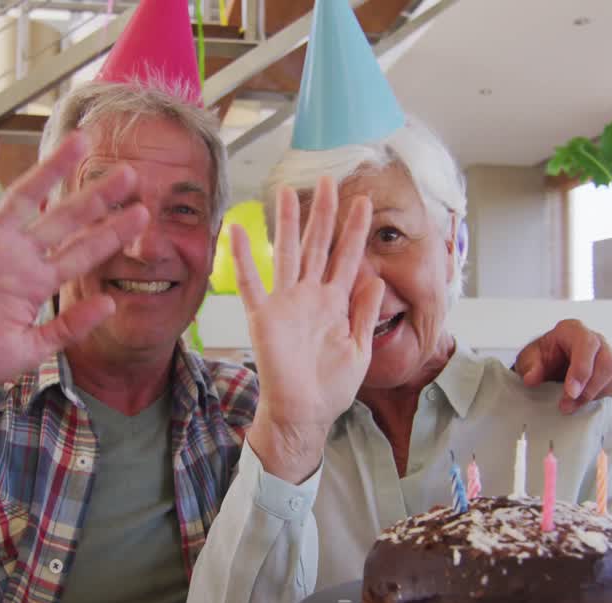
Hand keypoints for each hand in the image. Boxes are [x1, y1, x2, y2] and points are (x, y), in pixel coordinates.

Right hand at [0, 132, 148, 394]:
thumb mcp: (29, 350)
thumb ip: (68, 327)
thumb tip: (110, 303)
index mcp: (38, 284)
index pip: (84, 253)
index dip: (112, 234)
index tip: (143, 214)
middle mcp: (18, 258)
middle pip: (64, 219)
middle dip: (96, 196)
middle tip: (130, 172)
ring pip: (25, 198)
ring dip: (51, 170)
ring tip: (80, 143)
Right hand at [237, 179, 384, 482]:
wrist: (304, 413)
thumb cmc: (331, 387)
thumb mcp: (360, 349)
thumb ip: (364, 312)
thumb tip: (374, 276)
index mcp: (336, 303)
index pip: (347, 257)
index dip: (354, 230)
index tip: (362, 202)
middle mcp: (310, 296)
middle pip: (318, 245)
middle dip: (324, 213)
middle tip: (329, 180)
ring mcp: (286, 304)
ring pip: (288, 254)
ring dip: (287, 223)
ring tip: (287, 191)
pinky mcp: (264, 318)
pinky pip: (251, 283)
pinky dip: (243, 257)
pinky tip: (237, 231)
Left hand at [513, 319, 611, 413]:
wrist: (548, 365)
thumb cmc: (541, 358)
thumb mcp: (528, 359)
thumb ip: (530, 367)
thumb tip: (531, 379)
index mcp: (572, 330)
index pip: (586, 344)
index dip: (582, 370)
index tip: (571, 392)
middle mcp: (594, 339)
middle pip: (606, 362)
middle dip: (589, 388)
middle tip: (568, 405)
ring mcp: (607, 353)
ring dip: (596, 394)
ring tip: (573, 406)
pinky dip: (607, 393)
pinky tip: (587, 400)